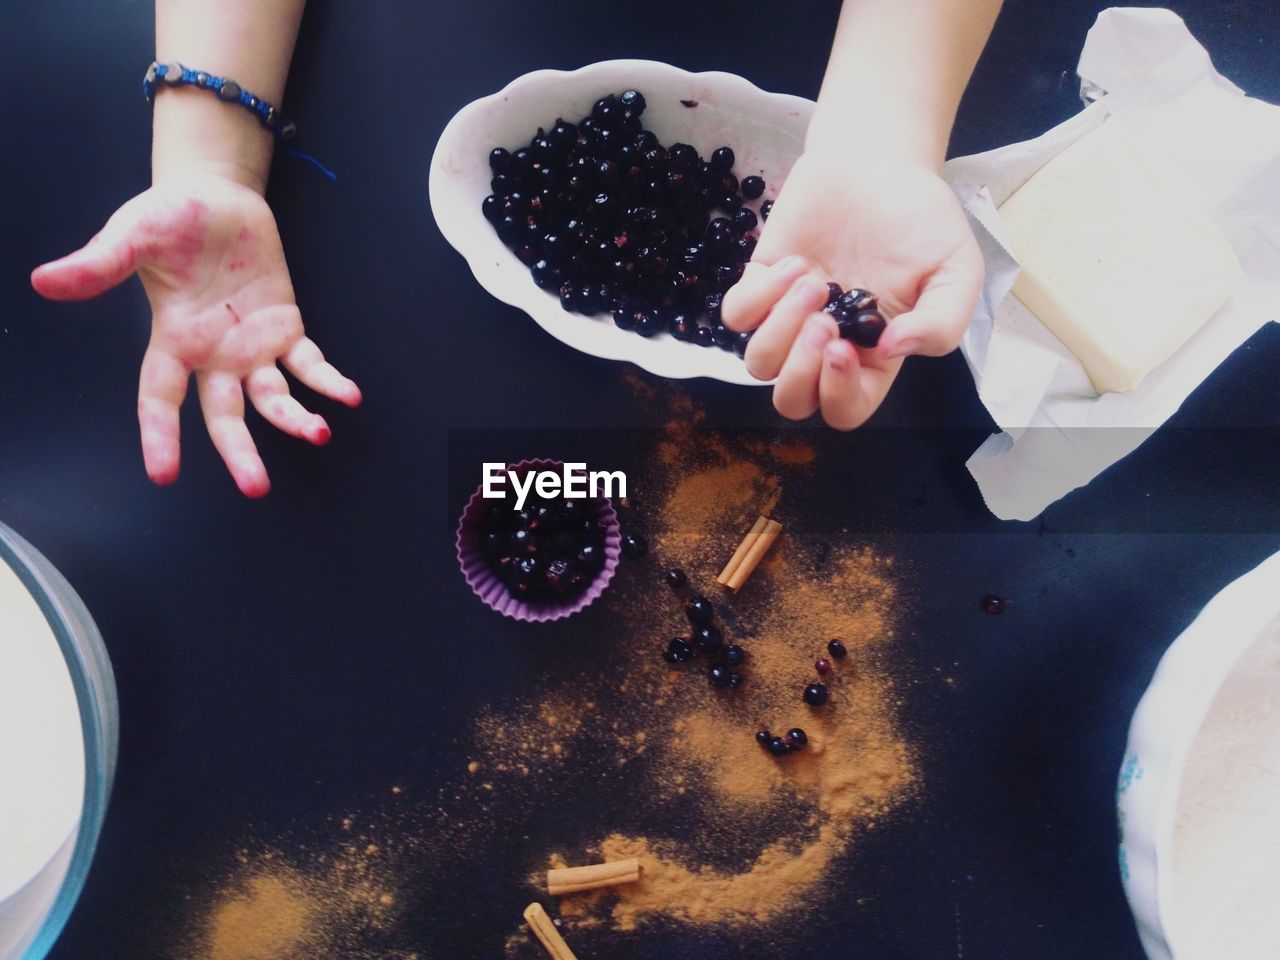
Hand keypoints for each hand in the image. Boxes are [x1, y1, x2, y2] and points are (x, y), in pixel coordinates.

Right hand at [31, 172, 359, 496]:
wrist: (216, 195)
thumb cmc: (169, 216)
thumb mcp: (132, 235)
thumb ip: (98, 264)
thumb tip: (44, 282)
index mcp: (174, 341)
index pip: (161, 398)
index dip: (161, 435)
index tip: (164, 475)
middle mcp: (214, 355)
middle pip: (225, 416)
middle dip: (240, 452)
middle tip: (256, 487)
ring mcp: (252, 345)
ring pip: (273, 398)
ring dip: (296, 419)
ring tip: (319, 433)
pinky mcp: (286, 326)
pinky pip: (310, 363)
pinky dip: (329, 380)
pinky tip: (349, 395)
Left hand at [722, 151, 982, 428]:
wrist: (879, 160)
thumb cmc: (922, 218)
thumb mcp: (958, 270)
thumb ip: (942, 323)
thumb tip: (892, 351)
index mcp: (873, 356)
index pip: (845, 409)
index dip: (838, 395)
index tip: (845, 348)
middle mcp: (827, 344)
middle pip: (793, 400)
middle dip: (801, 371)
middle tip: (824, 321)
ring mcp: (789, 316)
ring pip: (760, 364)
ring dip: (781, 329)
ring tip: (813, 281)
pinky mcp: (760, 282)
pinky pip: (737, 316)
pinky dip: (760, 295)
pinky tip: (795, 264)